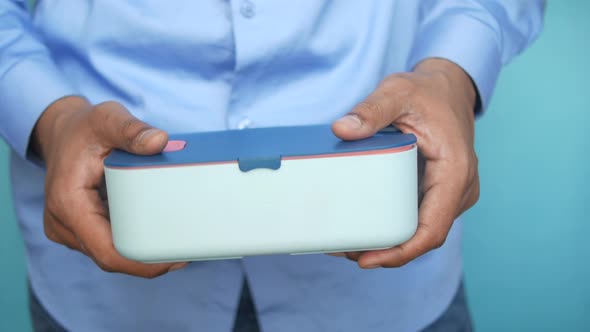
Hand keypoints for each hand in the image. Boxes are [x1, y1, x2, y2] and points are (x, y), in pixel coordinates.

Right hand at [32, 97, 186, 277]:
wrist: (62, 133)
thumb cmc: (84, 128)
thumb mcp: (107, 119)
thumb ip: (132, 130)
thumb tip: (159, 141)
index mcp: (68, 203)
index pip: (107, 250)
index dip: (141, 262)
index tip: (174, 259)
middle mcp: (64, 223)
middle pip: (111, 257)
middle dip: (148, 261)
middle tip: (186, 253)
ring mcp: (70, 230)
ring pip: (110, 254)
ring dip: (141, 254)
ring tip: (177, 246)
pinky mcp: (80, 229)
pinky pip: (109, 244)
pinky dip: (132, 242)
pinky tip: (159, 235)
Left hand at [331, 58, 479, 267]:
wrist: (448, 89)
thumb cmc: (428, 92)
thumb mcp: (399, 92)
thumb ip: (372, 110)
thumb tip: (343, 129)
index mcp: (455, 171)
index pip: (432, 228)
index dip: (401, 251)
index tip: (368, 260)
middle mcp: (460, 188)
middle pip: (424, 235)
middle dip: (387, 252)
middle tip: (345, 252)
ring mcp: (452, 192)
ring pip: (421, 230)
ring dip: (390, 243)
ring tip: (349, 245)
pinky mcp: (439, 191)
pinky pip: (419, 217)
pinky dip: (394, 227)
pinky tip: (366, 227)